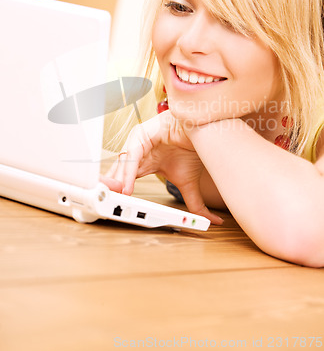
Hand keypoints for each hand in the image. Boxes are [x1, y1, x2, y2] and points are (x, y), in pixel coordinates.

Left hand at [100, 110, 222, 224]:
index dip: (117, 194)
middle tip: (105, 205)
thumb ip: (194, 204)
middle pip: (117, 173)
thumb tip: (211, 221)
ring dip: (117, 184)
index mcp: (144, 163)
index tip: (114, 210)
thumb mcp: (188, 183)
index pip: (123, 180)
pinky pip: (131, 156)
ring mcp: (137, 142)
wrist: (202, 129)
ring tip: (115, 201)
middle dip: (110, 189)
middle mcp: (137, 152)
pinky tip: (127, 188)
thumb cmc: (191, 147)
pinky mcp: (141, 135)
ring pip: (122, 165)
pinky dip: (128, 173)